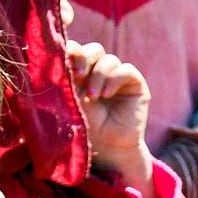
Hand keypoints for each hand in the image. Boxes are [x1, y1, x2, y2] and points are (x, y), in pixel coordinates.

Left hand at [67, 40, 151, 184]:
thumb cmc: (86, 127)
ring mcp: (118, 77)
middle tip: (78, 74)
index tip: (63, 60)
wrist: (107, 148)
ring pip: (109, 59)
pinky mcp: (135, 84)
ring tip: (93, 97)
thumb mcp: (72, 98)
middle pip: (93, 50)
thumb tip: (62, 50)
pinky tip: (106, 95)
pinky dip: (114, 79)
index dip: (72, 49)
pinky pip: (126, 70)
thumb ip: (67, 76)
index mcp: (82, 73)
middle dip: (84, 58)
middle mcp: (100, 72)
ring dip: (99, 75)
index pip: (78, 49)